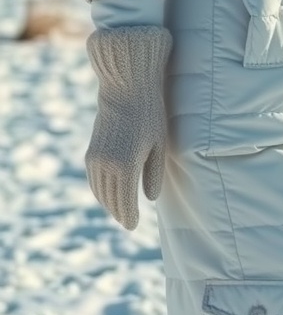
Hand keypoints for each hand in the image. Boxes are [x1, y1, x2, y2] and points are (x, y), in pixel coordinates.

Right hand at [85, 26, 171, 229]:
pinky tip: (108, 191)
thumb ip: (153, 173)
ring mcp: (96, 158)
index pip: (126, 203)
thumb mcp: (159, 144)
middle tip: (127, 222)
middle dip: (119, 213)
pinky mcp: (91, 151)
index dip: (129, 217)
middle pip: (110, 200)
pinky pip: (93, 179)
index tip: (133, 226)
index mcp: (126, 166)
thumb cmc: (149, 114)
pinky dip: (99, 190)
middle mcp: (107, 166)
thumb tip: (149, 198)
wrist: (126, 88)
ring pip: (99, 191)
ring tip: (119, 210)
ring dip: (108, 203)